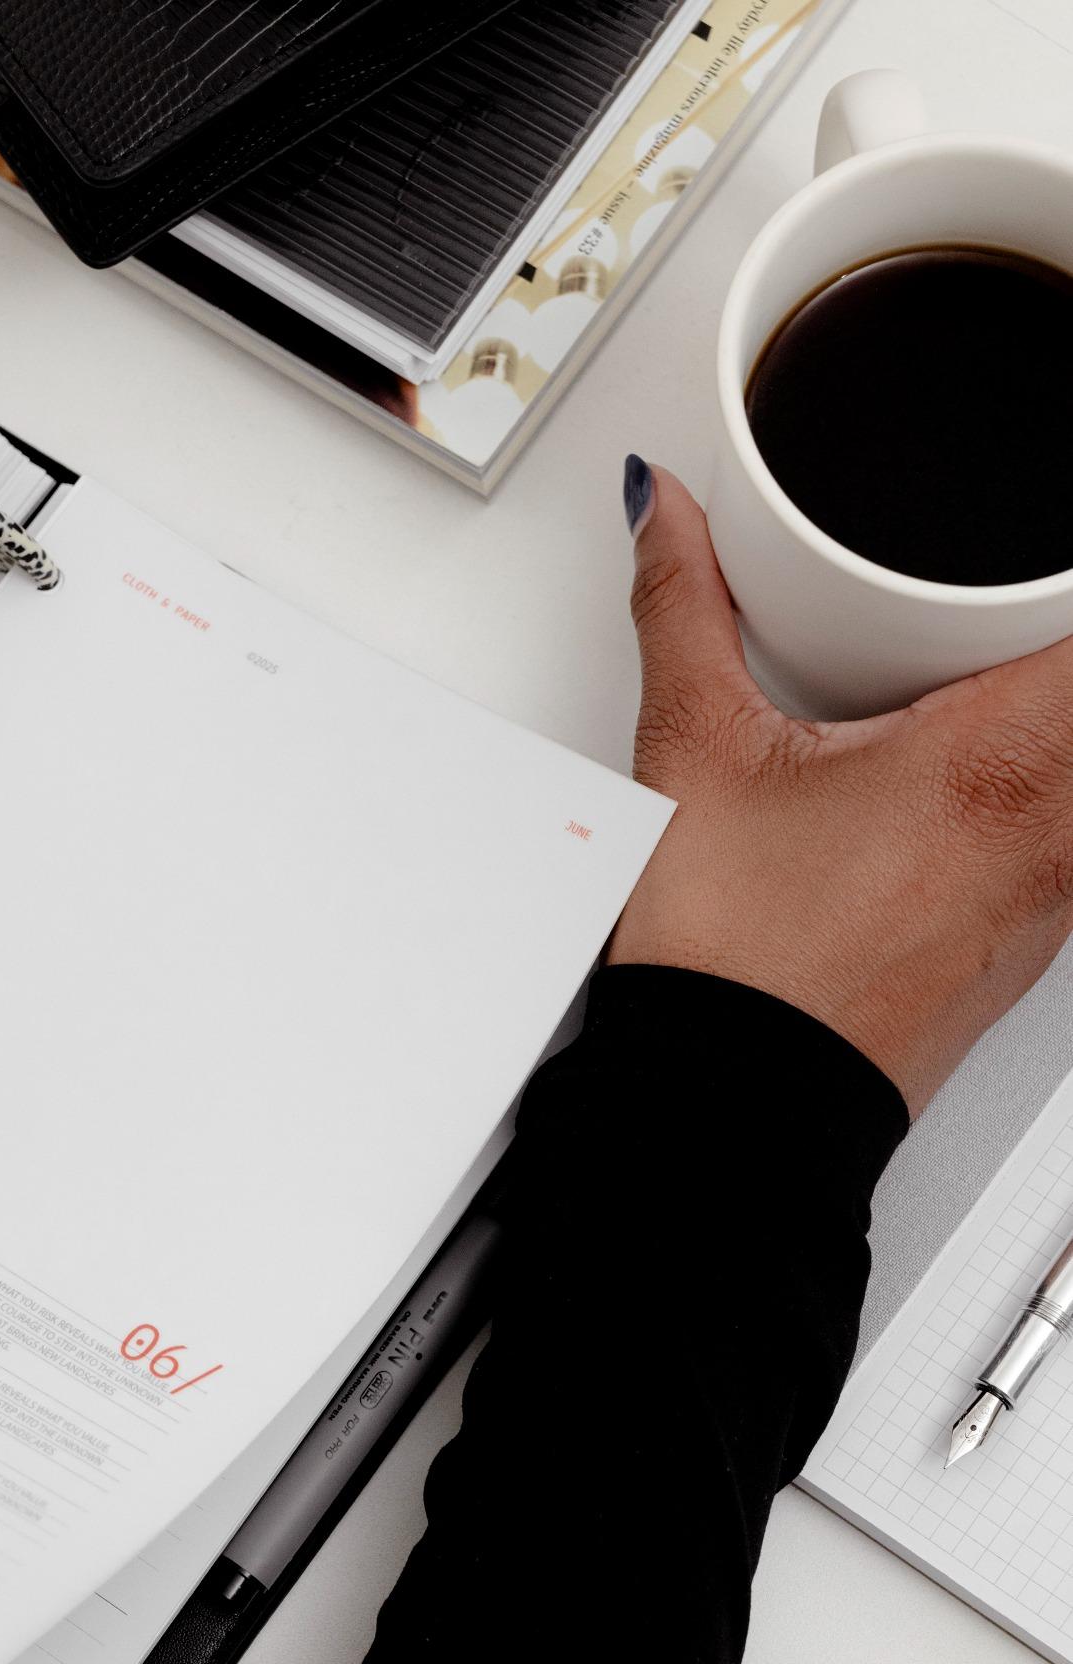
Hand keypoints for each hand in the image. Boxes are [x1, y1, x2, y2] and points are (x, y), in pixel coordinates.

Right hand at [610, 459, 1072, 1113]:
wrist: (739, 1101)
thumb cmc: (740, 967)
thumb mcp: (696, 752)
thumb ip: (684, 606)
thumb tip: (670, 522)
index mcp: (1006, 759)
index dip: (1052, 579)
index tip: (1018, 561)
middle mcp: (1065, 826)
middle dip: (1040, 640)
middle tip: (982, 617)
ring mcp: (1063, 889)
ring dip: (1047, 719)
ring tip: (959, 691)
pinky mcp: (1039, 934)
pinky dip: (1041, 787)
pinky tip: (951, 784)